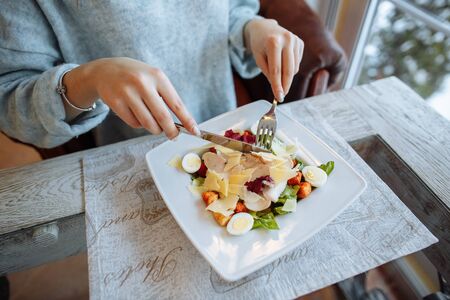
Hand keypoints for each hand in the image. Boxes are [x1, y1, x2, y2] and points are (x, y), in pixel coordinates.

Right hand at [63, 57, 198, 138]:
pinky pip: (134, 123)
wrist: (105, 70)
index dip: (187, 120)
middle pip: (162, 117)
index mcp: (157, 76)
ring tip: (154, 124)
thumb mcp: (153, 78)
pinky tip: (136, 114)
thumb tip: (182, 123)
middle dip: (171, 131)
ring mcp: (127, 93)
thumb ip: (166, 97)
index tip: (195, 131)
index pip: (177, 104)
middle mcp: (142, 83)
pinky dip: (139, 125)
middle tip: (174, 136)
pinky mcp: (115, 102)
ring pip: (148, 123)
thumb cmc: (136, 77)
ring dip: (155, 129)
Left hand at [244, 18, 303, 101]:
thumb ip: (267, 73)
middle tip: (281, 96)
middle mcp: (287, 39)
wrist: (264, 28)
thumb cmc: (259, 45)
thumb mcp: (258, 58)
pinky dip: (290, 68)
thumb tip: (279, 88)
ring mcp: (295, 40)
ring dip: (286, 76)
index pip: (276, 70)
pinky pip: (297, 63)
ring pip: (294, 68)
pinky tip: (283, 61)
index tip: (278, 97)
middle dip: (285, 86)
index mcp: (273, 42)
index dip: (277, 86)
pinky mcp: (300, 42)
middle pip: (288, 70)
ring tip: (276, 71)